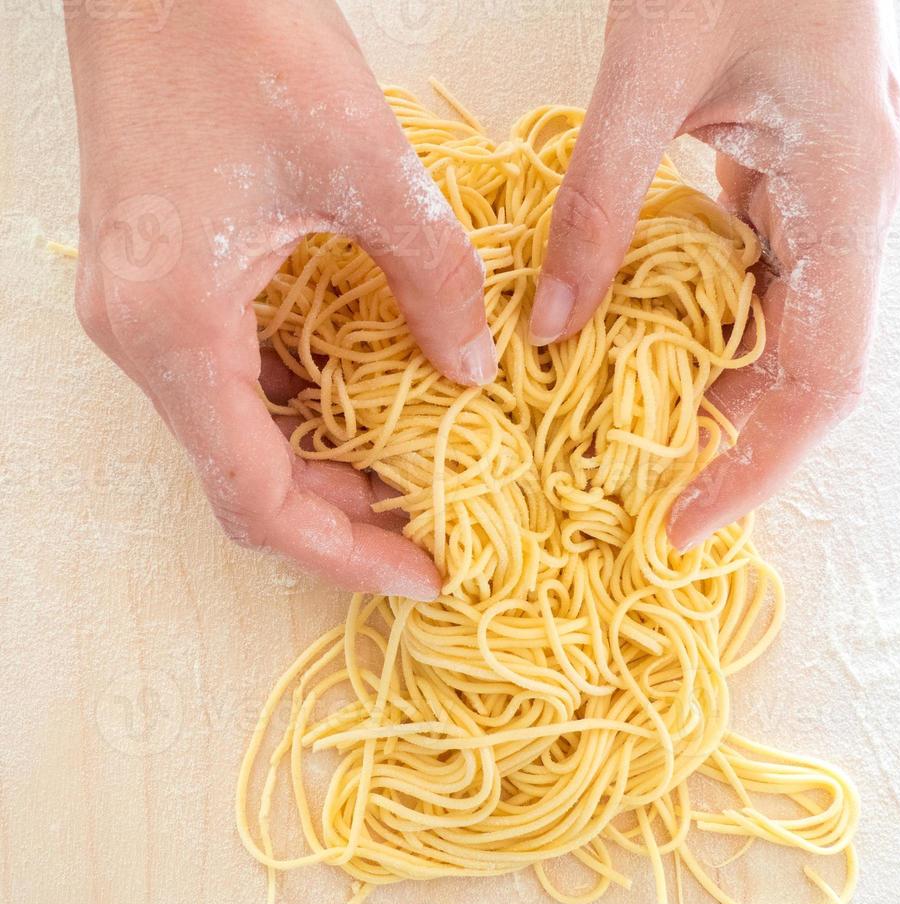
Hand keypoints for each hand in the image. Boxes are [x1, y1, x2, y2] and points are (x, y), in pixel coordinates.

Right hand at [65, 1, 496, 597]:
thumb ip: (432, 280)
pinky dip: (301, 415)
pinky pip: (234, 387)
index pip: (257, 497)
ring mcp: (146, 317)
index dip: (344, 553)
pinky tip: (365, 406)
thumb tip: (476, 368)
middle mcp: (145, 342)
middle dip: (339, 521)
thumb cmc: (239, 37)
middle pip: (243, 483)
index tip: (423, 575)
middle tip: (428, 530)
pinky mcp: (165, 289)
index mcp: (177, 329)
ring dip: (321, 471)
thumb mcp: (366, 167)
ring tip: (409, 479)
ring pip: (238, 440)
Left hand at [530, 0, 899, 549]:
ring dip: (714, 388)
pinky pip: (758, 282)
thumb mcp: (648, 72)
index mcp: (845, 195)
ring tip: (634, 437)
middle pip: (803, 369)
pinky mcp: (794, 181)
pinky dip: (704, 328)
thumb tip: (550, 325)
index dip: (753, 466)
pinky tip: (646, 344)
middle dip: (727, 441)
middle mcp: (855, 213)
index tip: (680, 525)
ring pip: (782, 331)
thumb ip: (596, 203)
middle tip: (639, 493)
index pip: (818, 380)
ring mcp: (830, 198)